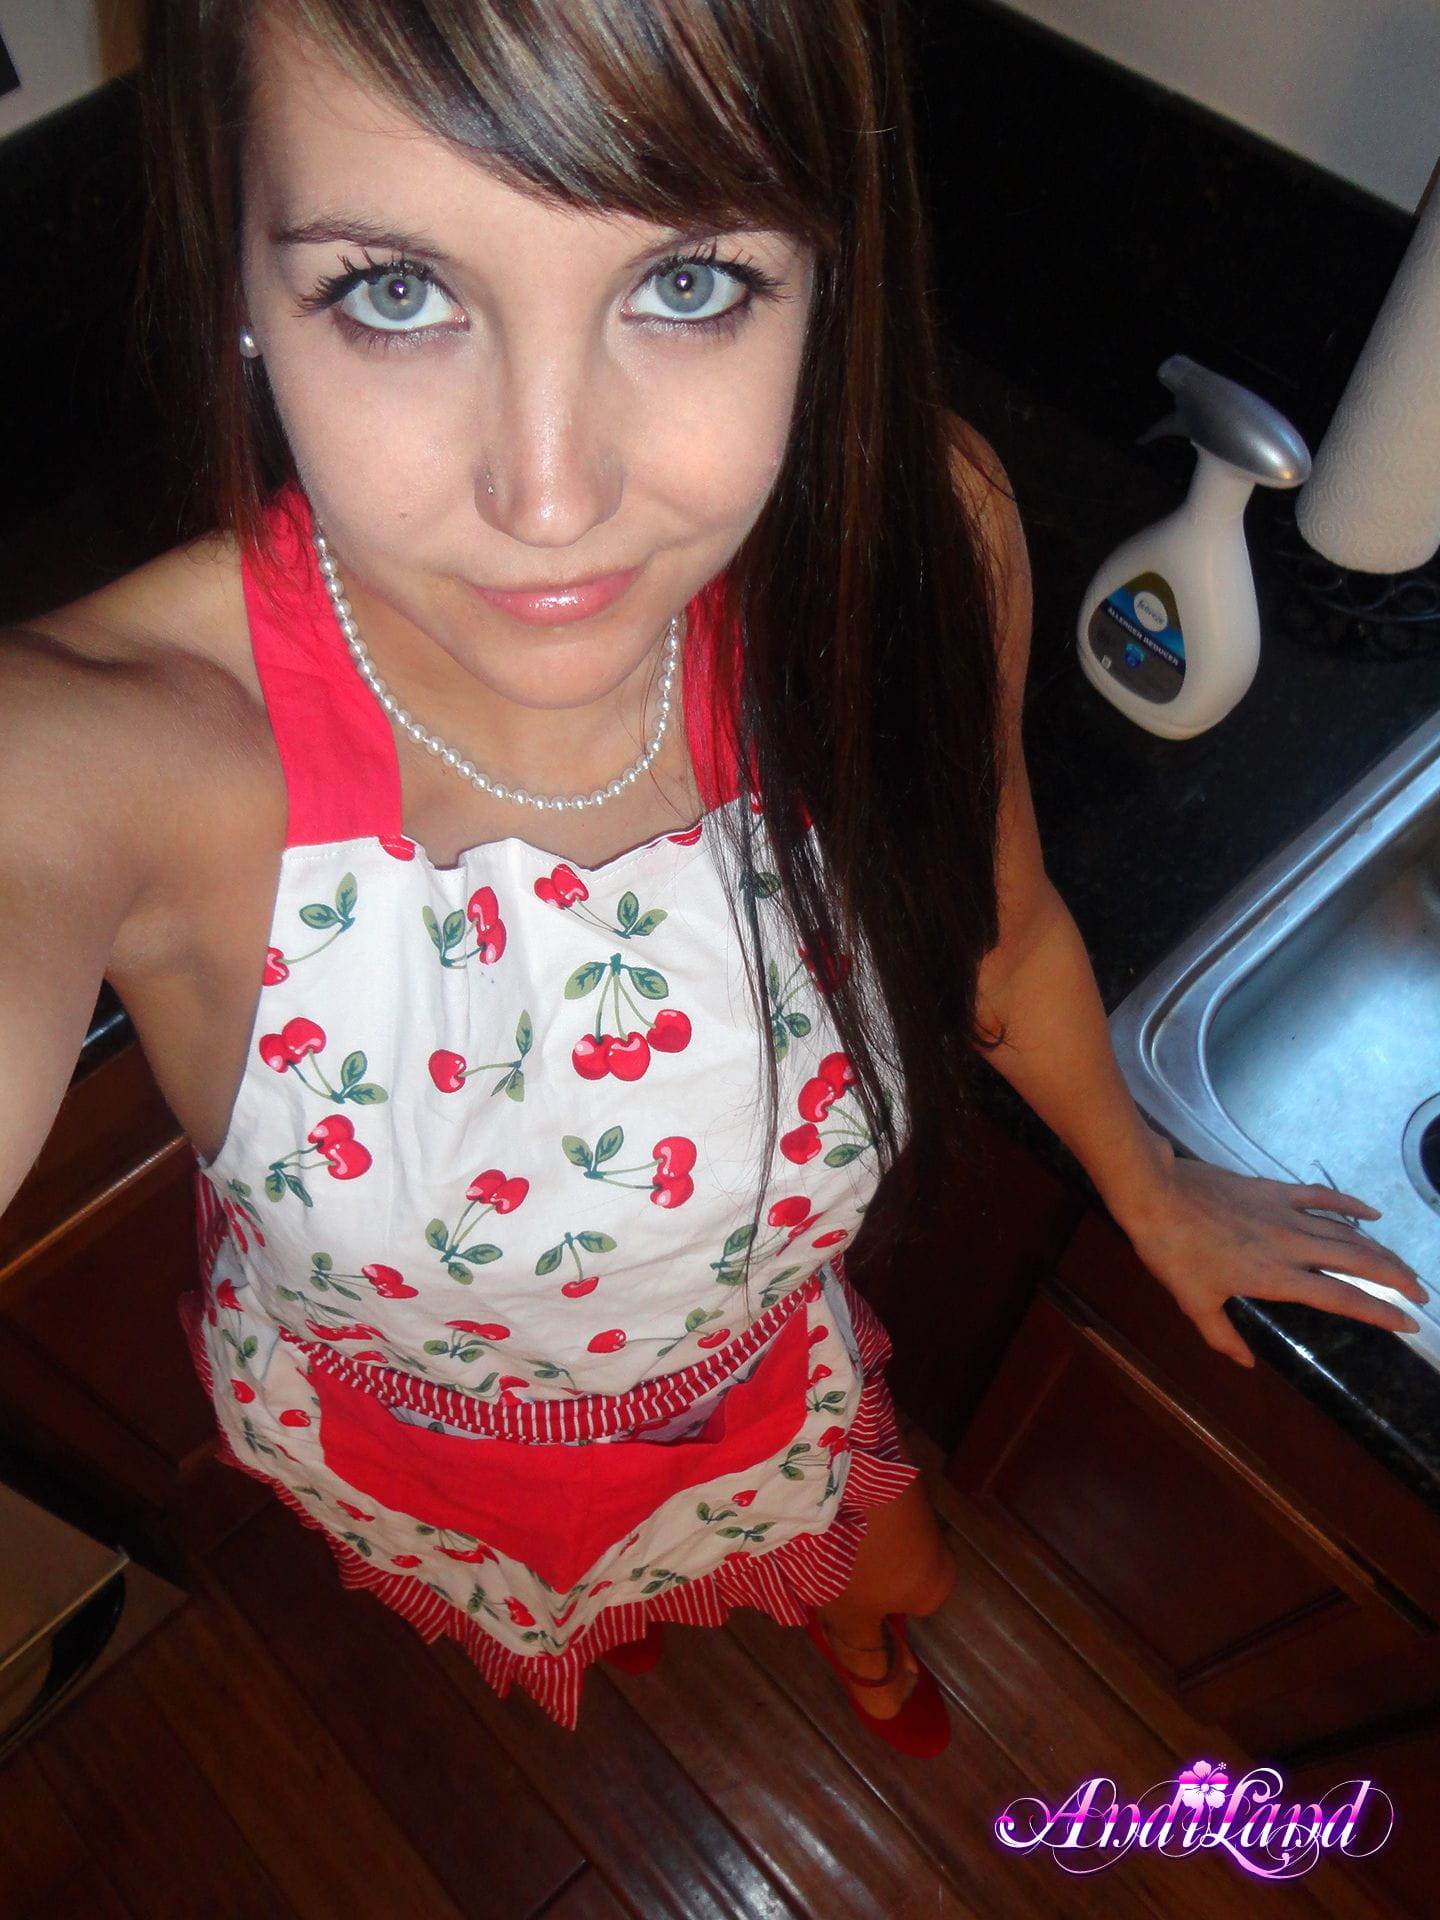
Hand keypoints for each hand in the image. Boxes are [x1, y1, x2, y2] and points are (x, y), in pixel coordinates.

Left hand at [1117, 1157, 1428, 1368]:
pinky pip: (1321, 1196)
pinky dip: (1349, 1204)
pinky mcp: (1273, 1189)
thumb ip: (1222, 1335)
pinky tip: (1372, 1215)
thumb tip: (1245, 1363)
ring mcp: (1285, 1212)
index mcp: (1276, 1276)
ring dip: (1379, 1249)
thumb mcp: (1193, 1302)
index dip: (1378, 1311)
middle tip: (1422, 1293)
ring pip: (1345, 1231)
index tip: (1407, 1322)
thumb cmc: (1171, 1251)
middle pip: (1357, 1262)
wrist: (1155, 1194)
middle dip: (1395, 1279)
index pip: (1340, 1297)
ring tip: (1404, 1265)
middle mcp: (1291, 1245)